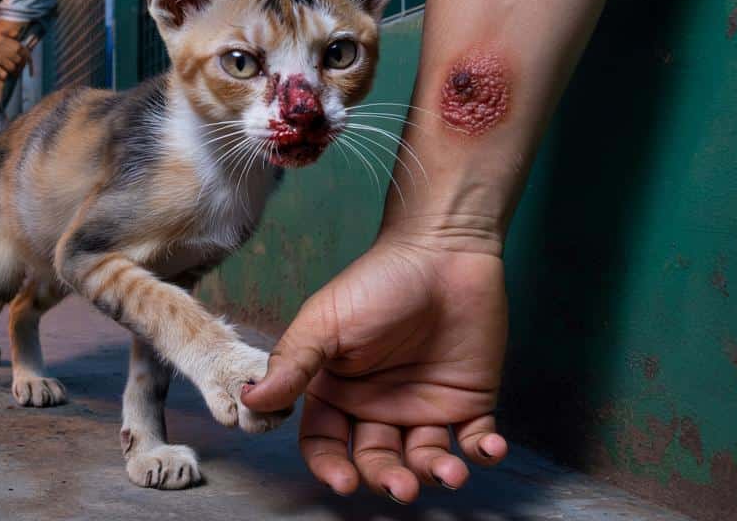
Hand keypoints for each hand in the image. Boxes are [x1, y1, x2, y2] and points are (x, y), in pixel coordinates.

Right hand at [0, 26, 28, 80]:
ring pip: (11, 67)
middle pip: (16, 58)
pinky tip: (1, 72)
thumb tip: (19, 32)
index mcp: (0, 38)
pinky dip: (4, 74)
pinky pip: (2, 74)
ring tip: (9, 68)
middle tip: (15, 63)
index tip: (20, 55)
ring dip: (12, 69)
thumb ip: (8, 32)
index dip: (22, 52)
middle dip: (18, 62)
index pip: (18, 47)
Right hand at [241, 237, 508, 502]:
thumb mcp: (326, 323)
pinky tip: (487, 451)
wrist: (443, 251)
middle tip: (401, 485)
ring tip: (449, 472)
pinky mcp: (469, 402)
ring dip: (435, 473)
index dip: (331, 466)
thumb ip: (292, 365)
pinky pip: (475, 442)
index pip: (325, 442)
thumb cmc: (377, 283)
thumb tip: (249, 400)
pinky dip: (482, 454)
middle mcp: (378, 405)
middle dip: (387, 478)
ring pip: (424, 459)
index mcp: (338, 389)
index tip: (343, 481)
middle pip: (376, 460)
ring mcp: (424, 406)